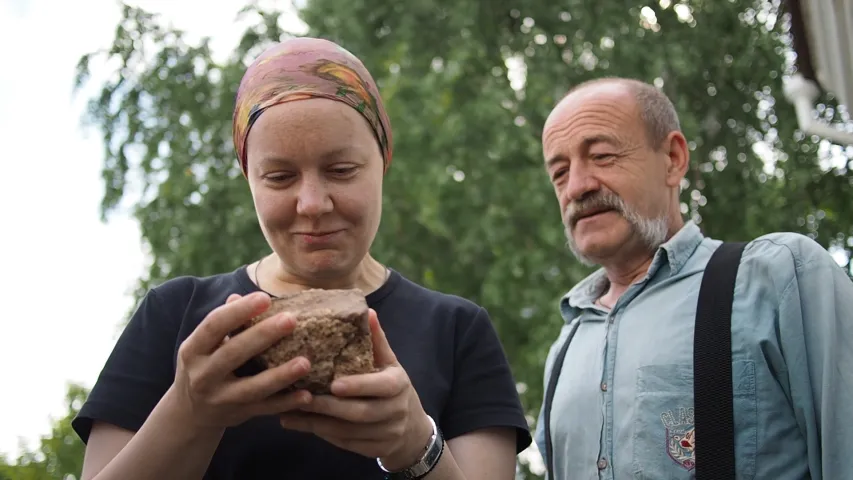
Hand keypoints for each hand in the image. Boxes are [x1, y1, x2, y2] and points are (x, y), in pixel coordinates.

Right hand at [170, 292, 313, 430]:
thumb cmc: (203, 366)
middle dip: (263, 335)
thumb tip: (238, 296)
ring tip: (305, 362)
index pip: (214, 326)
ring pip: (252, 387)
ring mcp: (221, 399)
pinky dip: (287, 403)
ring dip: (280, 375)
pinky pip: (266, 409)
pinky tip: (307, 395)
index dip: (239, 311)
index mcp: (192, 351)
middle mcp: (203, 376)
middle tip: (291, 319)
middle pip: (234, 353)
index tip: (264, 297)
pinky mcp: (239, 415)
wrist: (189, 414)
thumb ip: (222, 323)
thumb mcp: (203, 345)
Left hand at [278, 309, 433, 469]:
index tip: (333, 384)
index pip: (382, 387)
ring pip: (348, 432)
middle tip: (300, 398)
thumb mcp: (389, 364)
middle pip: (360, 413)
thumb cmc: (392, 388)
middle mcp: (396, 411)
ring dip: (317, 423)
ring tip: (288, 412)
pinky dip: (321, 434)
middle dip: (328, 407)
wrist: (411, 429)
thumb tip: (367, 311)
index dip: (359, 385)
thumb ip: (376, 341)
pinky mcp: (373, 450)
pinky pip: (344, 444)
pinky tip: (299, 424)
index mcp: (399, 385)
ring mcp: (386, 434)